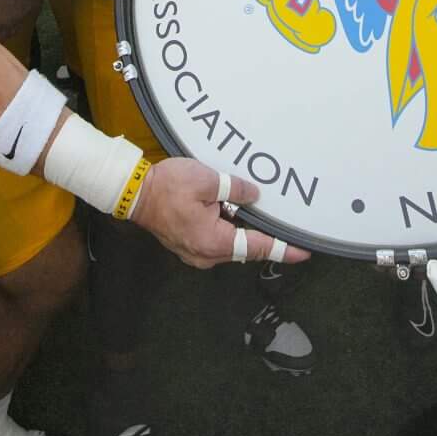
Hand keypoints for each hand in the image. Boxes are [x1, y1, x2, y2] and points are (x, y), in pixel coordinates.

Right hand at [132, 159, 308, 267]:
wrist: (133, 193)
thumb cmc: (166, 187)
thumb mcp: (206, 180)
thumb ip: (235, 190)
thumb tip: (254, 196)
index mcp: (213, 241)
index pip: (256, 247)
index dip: (282, 250)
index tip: (304, 253)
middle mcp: (206, 254)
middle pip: (245, 249)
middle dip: (265, 240)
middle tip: (287, 230)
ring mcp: (195, 253)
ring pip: (230, 246)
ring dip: (244, 233)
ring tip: (259, 217)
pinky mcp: (188, 246)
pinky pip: (217, 242)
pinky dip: (228, 231)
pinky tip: (233, 215)